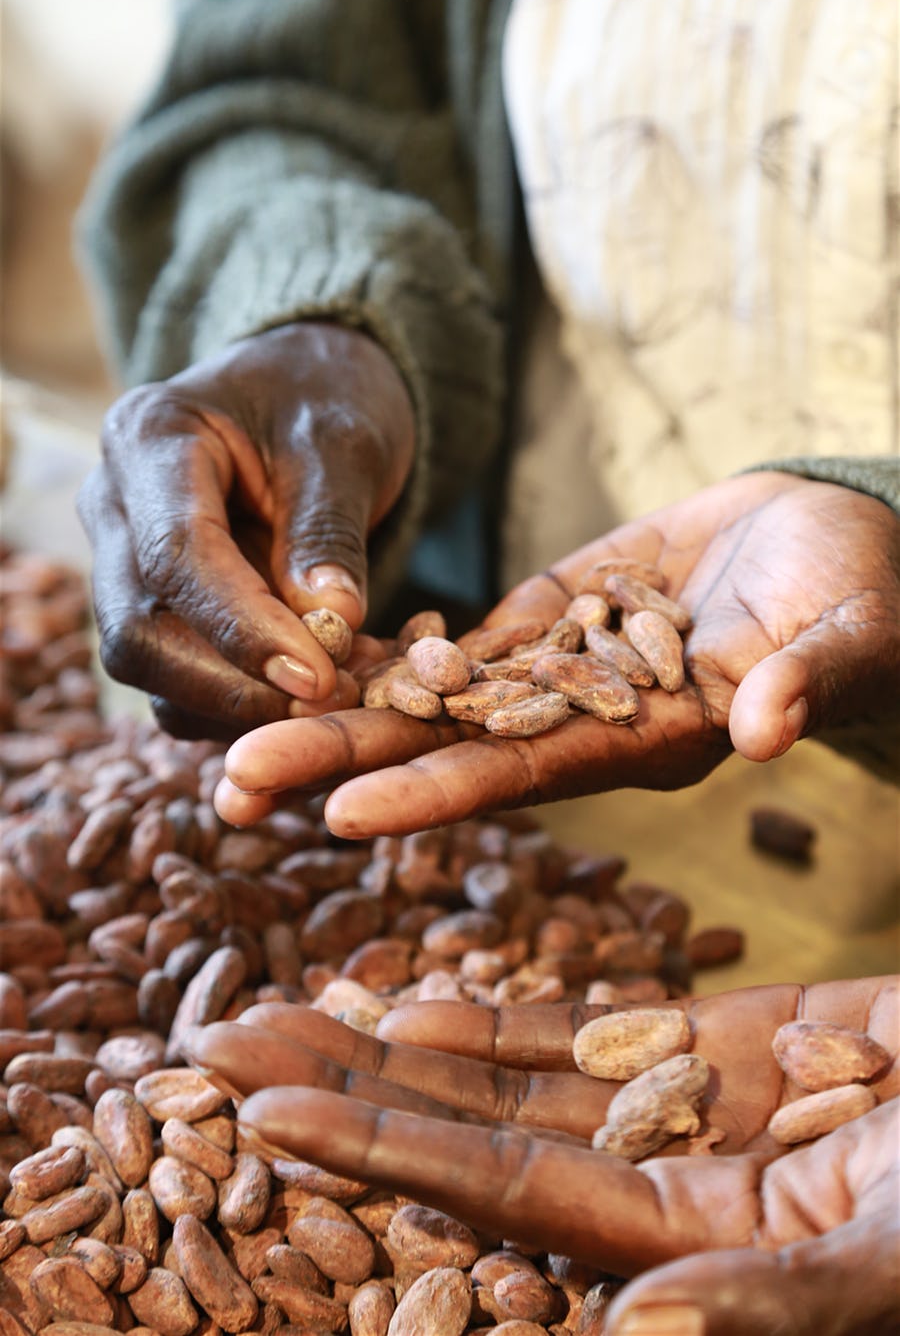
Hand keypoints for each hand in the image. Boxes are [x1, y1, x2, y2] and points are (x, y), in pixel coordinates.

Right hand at [78, 322, 414, 738]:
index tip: (318, 677)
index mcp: (149, 438)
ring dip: (240, 703)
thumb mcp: (345, 444)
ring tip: (338, 691)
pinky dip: (244, 703)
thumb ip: (329, 529)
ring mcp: (122, 562)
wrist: (309, 391)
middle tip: (330, 701)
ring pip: (150, 669)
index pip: (175, 554)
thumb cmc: (324, 398)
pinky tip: (314, 690)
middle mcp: (114, 504)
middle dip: (232, 685)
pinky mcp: (152, 608)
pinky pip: (179, 683)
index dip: (243, 629)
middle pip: (138, 629)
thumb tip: (331, 621)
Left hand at [183, 976, 898, 1335]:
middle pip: (477, 1133)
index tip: (256, 1105)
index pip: (500, 1196)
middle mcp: (677, 1196)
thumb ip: (776, 1307)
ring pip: (522, 1076)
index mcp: (697, 1257)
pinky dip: (514, 1018)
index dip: (377, 1149)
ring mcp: (705, 1118)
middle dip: (346, 1088)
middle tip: (212, 1042)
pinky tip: (424, 1001)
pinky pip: (606, 1032)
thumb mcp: (897, 1258)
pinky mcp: (748, 1051)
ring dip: (401, 1043)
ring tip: (286, 1005)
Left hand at [213, 471, 899, 834]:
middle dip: (342, 760)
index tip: (339, 810)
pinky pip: (458, 640)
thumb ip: (808, 678)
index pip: (528, 776)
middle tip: (228, 783)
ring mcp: (560, 669)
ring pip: (434, 695)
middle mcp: (588, 722)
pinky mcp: (550, 615)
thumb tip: (767, 726)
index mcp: (653, 742)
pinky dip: (386, 648)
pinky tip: (305, 651)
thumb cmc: (866, 592)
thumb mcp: (852, 631)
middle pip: (449, 746)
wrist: (836, 539)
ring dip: (338, 706)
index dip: (438, 791)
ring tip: (231, 722)